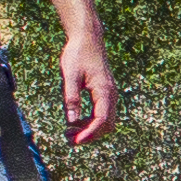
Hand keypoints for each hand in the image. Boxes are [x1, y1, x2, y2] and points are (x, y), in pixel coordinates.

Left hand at [59, 27, 116, 146]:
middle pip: (107, 124)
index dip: (89, 133)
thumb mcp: (70, 76)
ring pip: (106, 120)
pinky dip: (91, 122)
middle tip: (69, 138)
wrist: (87, 39)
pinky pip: (103, 113)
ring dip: (90, 129)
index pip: (101, 119)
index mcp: (104, 90)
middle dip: (90, 134)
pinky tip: (76, 122)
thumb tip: (71, 121)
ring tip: (69, 132)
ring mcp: (110, 94)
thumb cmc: (77, 54)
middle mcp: (111, 94)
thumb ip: (71, 98)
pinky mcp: (105, 93)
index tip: (76, 142)